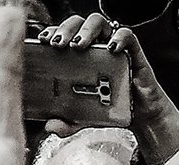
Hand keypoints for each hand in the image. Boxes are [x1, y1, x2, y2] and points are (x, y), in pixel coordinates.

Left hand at [39, 14, 178, 163]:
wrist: (136, 114)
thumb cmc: (106, 109)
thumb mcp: (80, 119)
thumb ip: (65, 124)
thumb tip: (51, 127)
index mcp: (74, 57)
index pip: (60, 35)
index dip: (50, 32)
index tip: (42, 41)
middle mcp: (91, 47)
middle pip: (76, 24)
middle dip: (65, 30)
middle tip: (58, 45)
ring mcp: (110, 47)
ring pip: (98, 23)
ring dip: (86, 30)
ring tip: (78, 46)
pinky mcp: (131, 51)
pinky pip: (127, 35)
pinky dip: (119, 37)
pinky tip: (111, 48)